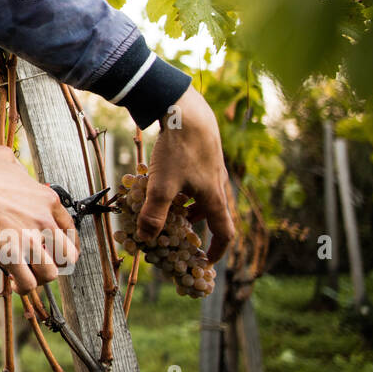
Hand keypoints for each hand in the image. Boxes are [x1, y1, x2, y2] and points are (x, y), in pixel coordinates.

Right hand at [0, 146, 78, 293]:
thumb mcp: (5, 159)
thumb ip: (18, 169)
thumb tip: (14, 170)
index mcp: (46, 199)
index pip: (71, 229)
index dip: (64, 243)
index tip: (53, 248)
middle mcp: (44, 221)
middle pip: (68, 255)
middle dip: (56, 263)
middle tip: (41, 263)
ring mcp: (29, 239)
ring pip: (51, 273)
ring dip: (40, 277)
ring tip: (27, 276)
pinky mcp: (11, 255)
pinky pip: (28, 283)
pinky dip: (23, 288)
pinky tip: (14, 284)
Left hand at [139, 85, 235, 263]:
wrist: (186, 110)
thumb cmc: (179, 150)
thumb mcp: (162, 187)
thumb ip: (154, 215)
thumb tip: (147, 239)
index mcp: (215, 196)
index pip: (225, 232)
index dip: (217, 250)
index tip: (206, 261)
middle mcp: (218, 183)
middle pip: (212, 213)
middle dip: (197, 227)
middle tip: (181, 234)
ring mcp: (211, 166)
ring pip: (202, 194)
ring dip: (188, 206)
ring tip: (169, 209)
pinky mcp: (201, 152)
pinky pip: (195, 177)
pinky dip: (183, 186)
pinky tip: (164, 179)